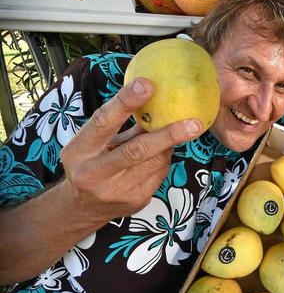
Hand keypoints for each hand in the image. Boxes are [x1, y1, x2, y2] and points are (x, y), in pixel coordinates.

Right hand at [59, 78, 202, 221]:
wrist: (81, 208)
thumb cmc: (88, 163)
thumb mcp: (92, 143)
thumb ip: (119, 125)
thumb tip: (152, 98)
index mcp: (79, 151)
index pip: (103, 122)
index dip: (125, 102)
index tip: (147, 85)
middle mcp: (95, 173)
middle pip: (137, 150)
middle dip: (169, 135)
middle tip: (194, 123)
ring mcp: (116, 191)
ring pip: (155, 161)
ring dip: (167, 145)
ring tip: (172, 134)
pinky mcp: (134, 201)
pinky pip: (160, 174)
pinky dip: (163, 160)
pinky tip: (157, 156)